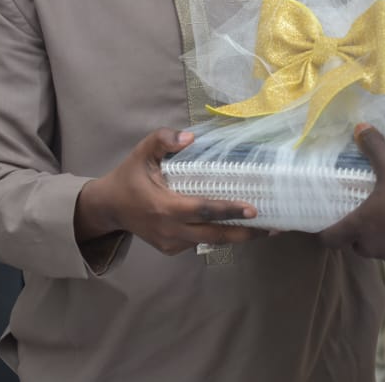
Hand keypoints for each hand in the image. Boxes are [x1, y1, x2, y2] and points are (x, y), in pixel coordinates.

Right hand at [74, 128, 262, 254]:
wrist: (109, 208)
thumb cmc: (129, 178)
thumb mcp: (141, 153)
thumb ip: (163, 140)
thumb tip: (190, 136)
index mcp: (165, 207)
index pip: (203, 210)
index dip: (229, 210)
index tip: (254, 209)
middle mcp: (171, 230)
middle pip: (216, 235)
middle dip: (247, 233)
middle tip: (275, 228)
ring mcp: (171, 243)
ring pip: (211, 241)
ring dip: (239, 237)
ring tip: (267, 230)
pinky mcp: (171, 249)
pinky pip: (200, 241)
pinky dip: (220, 235)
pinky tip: (238, 227)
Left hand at [319, 124, 384, 273]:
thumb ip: (375, 147)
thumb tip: (359, 127)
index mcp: (361, 226)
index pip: (331, 238)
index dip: (326, 233)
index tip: (328, 226)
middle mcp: (373, 247)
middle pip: (357, 245)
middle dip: (360, 234)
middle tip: (369, 216)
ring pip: (382, 253)